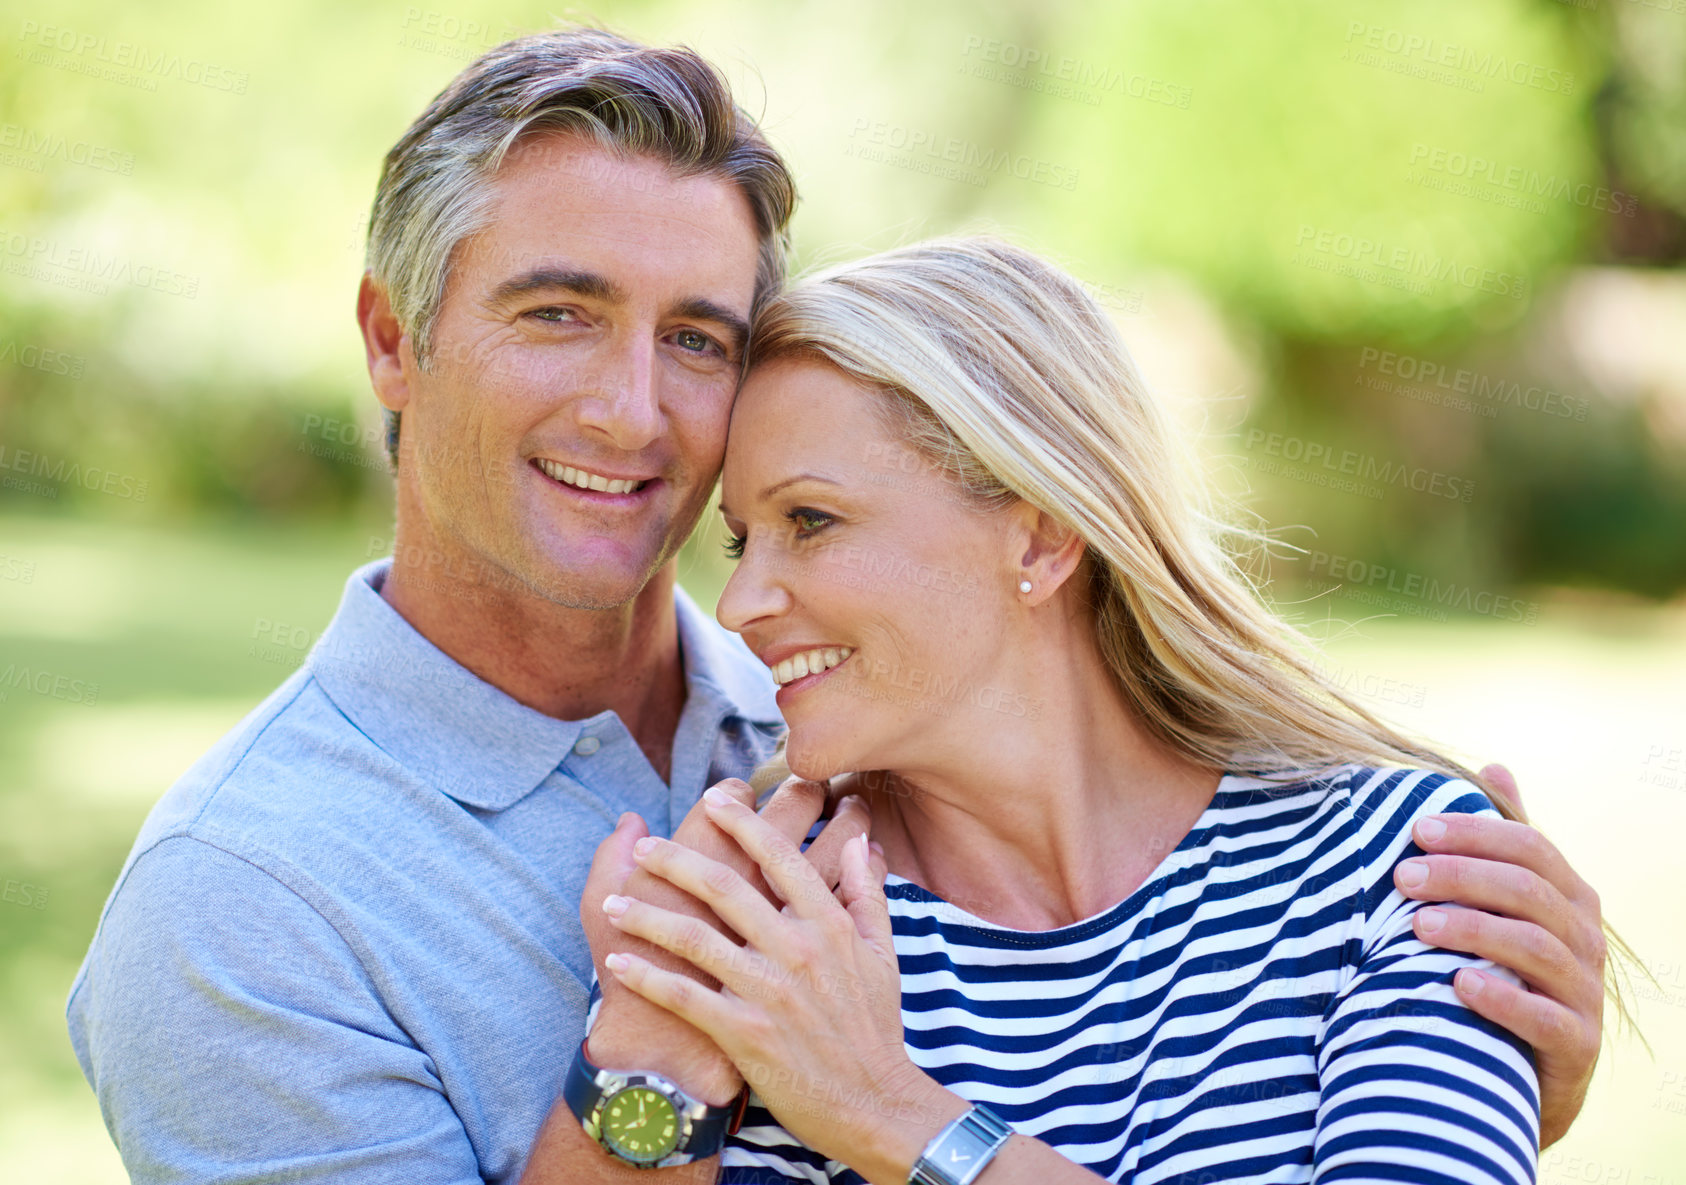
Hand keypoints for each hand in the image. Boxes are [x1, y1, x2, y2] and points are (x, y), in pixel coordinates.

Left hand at [580, 777, 871, 1104]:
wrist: (874, 1104)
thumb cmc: (877, 1028)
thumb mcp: (885, 954)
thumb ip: (869, 893)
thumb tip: (861, 841)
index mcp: (831, 925)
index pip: (780, 857)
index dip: (743, 823)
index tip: (714, 798)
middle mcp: (798, 950)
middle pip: (725, 887)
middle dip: (676, 860)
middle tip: (645, 847)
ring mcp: (769, 992)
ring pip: (694, 938)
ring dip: (647, 915)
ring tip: (615, 901)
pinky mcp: (745, 1033)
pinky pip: (683, 996)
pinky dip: (646, 976)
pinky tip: (617, 960)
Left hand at [1393, 763, 1604, 1147]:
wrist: (1525, 1071)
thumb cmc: (1509, 969)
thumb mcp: (1508, 904)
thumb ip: (1505, 841)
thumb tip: (1496, 763)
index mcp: (1569, 895)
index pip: (1530, 846)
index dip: (1474, 833)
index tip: (1414, 829)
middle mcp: (1585, 938)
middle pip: (1528, 892)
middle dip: (1462, 877)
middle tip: (1402, 875)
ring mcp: (1585, 992)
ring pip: (1535, 947)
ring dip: (1472, 930)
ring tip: (1416, 924)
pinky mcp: (1577, 1045)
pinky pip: (1543, 1017)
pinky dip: (1500, 998)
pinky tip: (1457, 983)